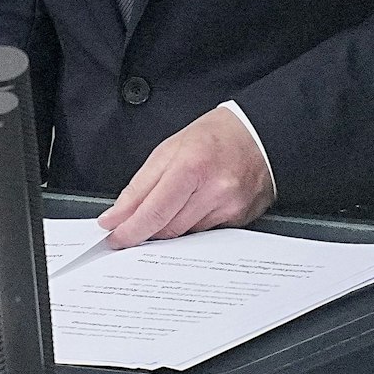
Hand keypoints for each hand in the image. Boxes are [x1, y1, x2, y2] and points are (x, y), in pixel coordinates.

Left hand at [97, 107, 275, 248]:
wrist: (258, 135)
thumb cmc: (214, 136)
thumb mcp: (168, 150)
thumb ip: (139, 186)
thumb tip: (116, 216)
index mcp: (192, 166)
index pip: (154, 212)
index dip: (130, 231)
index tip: (115, 237)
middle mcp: (215, 190)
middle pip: (168, 229)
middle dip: (147, 230)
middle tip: (134, 225)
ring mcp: (230, 208)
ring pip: (185, 235)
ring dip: (170, 227)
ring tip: (173, 203)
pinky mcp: (240, 221)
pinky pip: (204, 234)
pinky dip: (191, 225)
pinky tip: (194, 207)